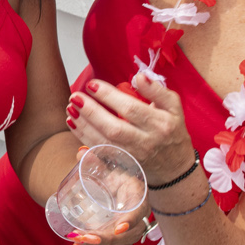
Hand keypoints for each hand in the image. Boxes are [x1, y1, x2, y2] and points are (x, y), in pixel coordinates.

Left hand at [61, 146, 149, 244]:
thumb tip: (81, 152)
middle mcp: (138, 217)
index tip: (117, 228)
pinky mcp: (120, 241)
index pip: (139, 211)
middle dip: (106, 240)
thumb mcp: (108, 166)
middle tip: (84, 236)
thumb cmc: (114, 175)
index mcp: (138, 196)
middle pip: (128, 236)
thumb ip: (95, 159)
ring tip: (77, 241)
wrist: (115, 186)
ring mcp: (130, 232)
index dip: (130, 221)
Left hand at [67, 73, 194, 183]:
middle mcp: (145, 142)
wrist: (174, 167)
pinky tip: (73, 124)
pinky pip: (99, 153)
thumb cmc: (172, 130)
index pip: (131, 109)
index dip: (109, 96)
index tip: (92, 84)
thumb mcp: (173, 106)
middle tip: (75, 96)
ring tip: (70, 108)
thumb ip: (157, 90)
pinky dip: (84, 139)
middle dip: (91, 112)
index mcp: (160, 124)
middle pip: (114, 128)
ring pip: (104, 143)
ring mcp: (133, 157)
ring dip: (83, 126)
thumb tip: (139, 76)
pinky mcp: (122, 165)